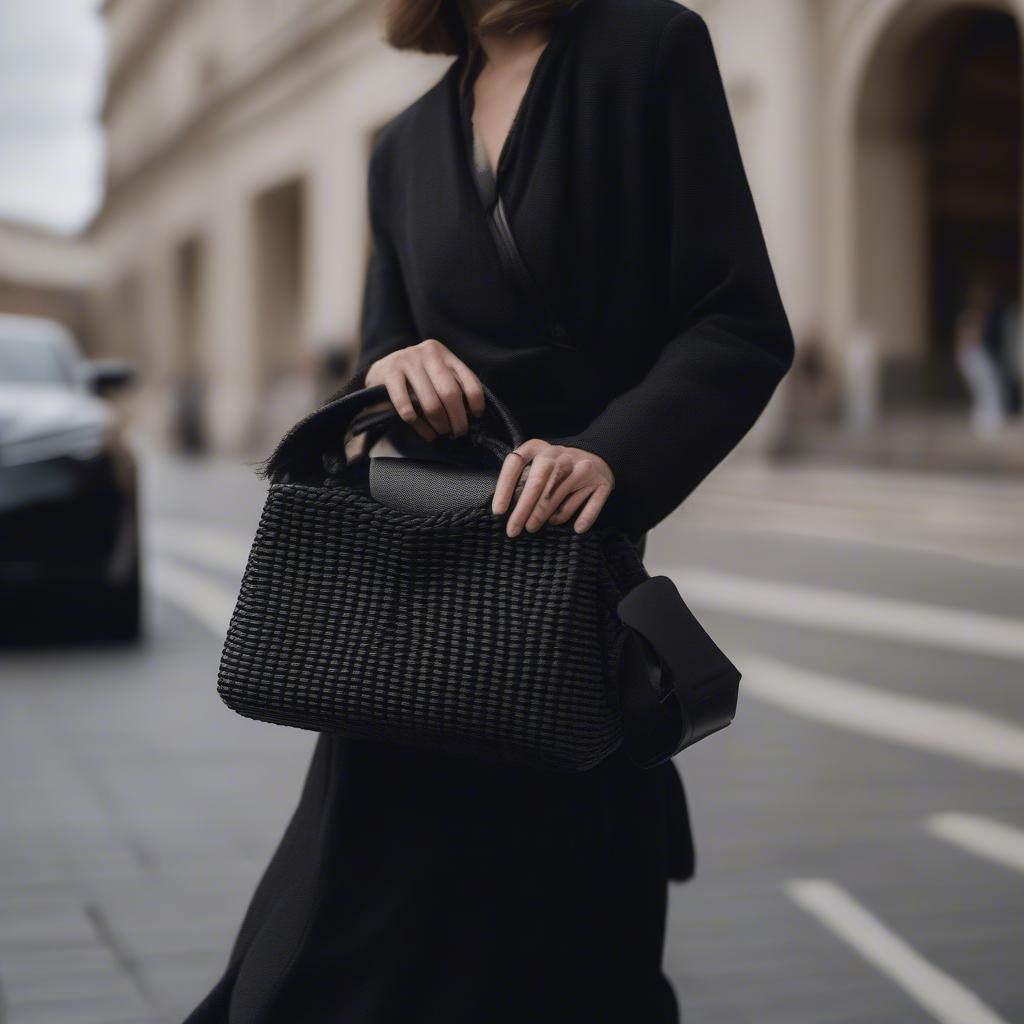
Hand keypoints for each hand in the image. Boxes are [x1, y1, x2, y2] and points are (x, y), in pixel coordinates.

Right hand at [364, 340, 484, 440]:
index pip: (468, 379)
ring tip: (441, 432)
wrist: (379, 372)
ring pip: (430, 402)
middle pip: (451, 393)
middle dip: (458, 418)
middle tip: (458, 433)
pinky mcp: (389, 373)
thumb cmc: (414, 381)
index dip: (476, 401)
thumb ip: (451, 388)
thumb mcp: (435, 377)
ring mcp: (407, 361)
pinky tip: (424, 431)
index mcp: (443, 354)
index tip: (476, 416)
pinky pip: (406, 404)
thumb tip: (470, 416)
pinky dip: (417, 423)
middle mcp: (427, 353)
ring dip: (439, 423)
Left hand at [491, 440, 614, 536]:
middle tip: (514, 530)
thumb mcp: (537, 465)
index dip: (505, 488)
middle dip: (524, 510)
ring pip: (559, 496)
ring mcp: (583, 468)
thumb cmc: (557, 467)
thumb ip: (523, 481)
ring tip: (534, 527)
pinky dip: (583, 519)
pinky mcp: (601, 483)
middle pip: (538, 482)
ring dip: (545, 517)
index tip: (498, 511)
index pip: (515, 463)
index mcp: (539, 447)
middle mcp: (560, 455)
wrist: (597, 457)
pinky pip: (590, 506)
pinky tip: (576, 529)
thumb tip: (508, 510)